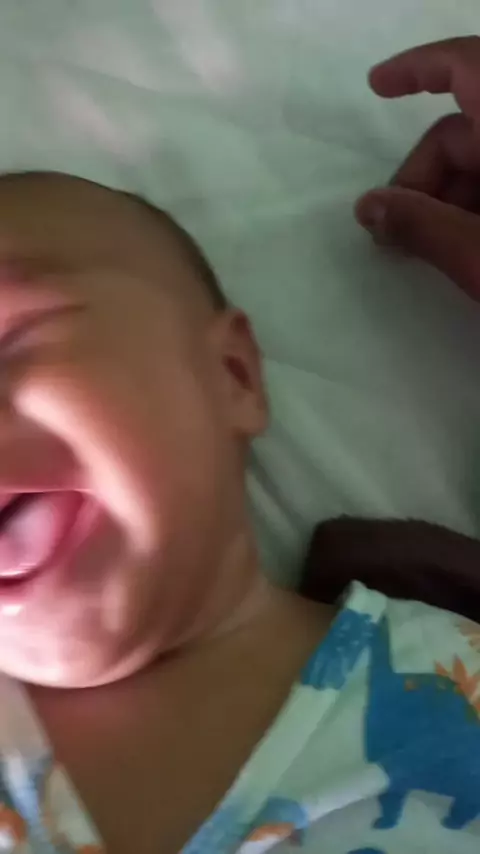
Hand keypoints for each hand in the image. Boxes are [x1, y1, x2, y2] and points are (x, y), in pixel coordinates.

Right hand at [355, 36, 479, 299]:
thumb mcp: (479, 254)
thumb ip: (422, 227)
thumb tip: (368, 209)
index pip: (467, 65)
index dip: (421, 68)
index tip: (376, 86)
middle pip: (462, 133)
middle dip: (420, 179)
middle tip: (391, 235)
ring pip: (477, 166)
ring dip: (443, 202)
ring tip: (427, 252)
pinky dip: (471, 210)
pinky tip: (460, 249)